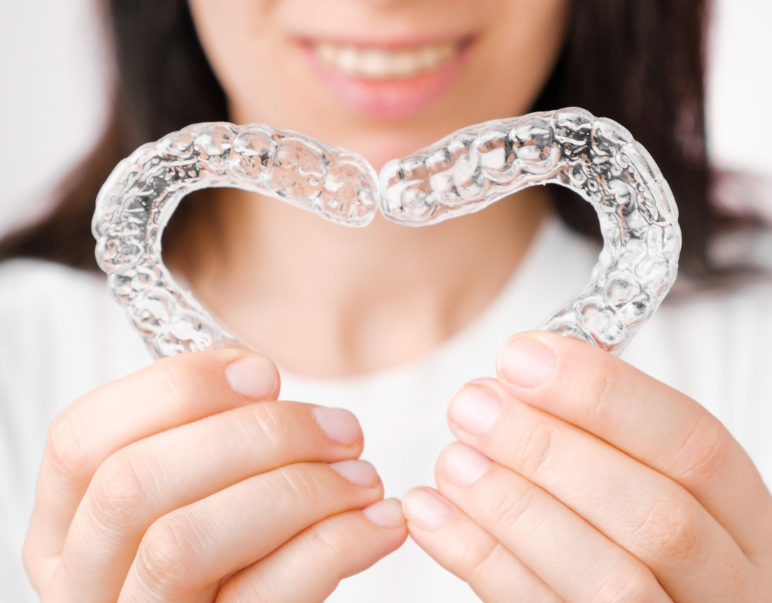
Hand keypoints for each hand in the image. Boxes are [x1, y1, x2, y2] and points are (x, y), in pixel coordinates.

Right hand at [24, 349, 406, 601]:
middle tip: (341, 429)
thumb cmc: (234, 550)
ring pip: (182, 542)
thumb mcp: (201, 490)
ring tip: (363, 477)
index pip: (81, 437)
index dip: (175, 389)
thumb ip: (205, 435)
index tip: (265, 374)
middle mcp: (84, 581)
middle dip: (255, 436)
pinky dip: (334, 545)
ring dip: (294, 490)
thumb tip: (253, 375)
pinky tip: (379, 522)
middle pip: (135, 483)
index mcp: (68, 524)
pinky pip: (262, 597)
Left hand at [403, 332, 771, 601]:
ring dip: (515, 508)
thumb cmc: (622, 522)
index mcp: (740, 517)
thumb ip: (595, 430)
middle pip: (655, 515)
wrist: (621, 595)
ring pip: (608, 579)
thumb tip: (517, 370)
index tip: (519, 356)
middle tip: (471, 404)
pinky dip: (480, 560)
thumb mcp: (635, 472)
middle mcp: (726, 582)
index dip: (604, 394)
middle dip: (549, 450)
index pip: (694, 444)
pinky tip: (432, 512)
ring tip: (452, 459)